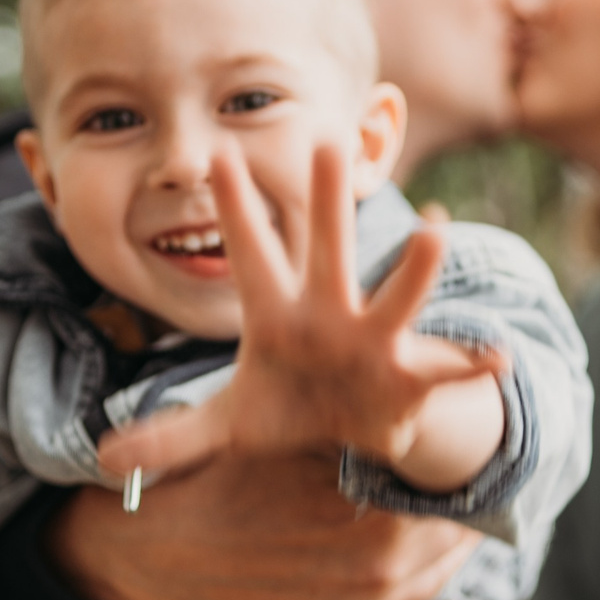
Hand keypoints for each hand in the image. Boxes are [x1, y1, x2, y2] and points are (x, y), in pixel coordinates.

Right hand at [46, 450, 477, 599]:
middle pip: (449, 543)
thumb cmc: (223, 483)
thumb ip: (358, 441)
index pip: (449, 500)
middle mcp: (376, 580)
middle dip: (465, 515)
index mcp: (375, 525)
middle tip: (478, 488)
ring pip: (430, 586)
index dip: (466, 475)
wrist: (155, 553)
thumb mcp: (292, 445)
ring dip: (452, 558)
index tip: (478, 456)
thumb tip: (417, 424)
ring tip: (465, 530)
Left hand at [97, 148, 501, 485]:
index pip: (250, 256)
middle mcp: (329, 314)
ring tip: (438, 228)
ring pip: (397, 296)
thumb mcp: (227, 426)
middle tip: (327, 140)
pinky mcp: (409, 376)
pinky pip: (445, 367)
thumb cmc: (291, 406)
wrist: (358, 426)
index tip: (217, 155)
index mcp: (278, 316)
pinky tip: (496, 356)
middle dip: (325, 202)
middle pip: (326, 251)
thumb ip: (170, 437)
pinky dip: (472, 363)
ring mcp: (374, 341)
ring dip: (416, 268)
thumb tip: (103, 459)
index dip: (234, 211)